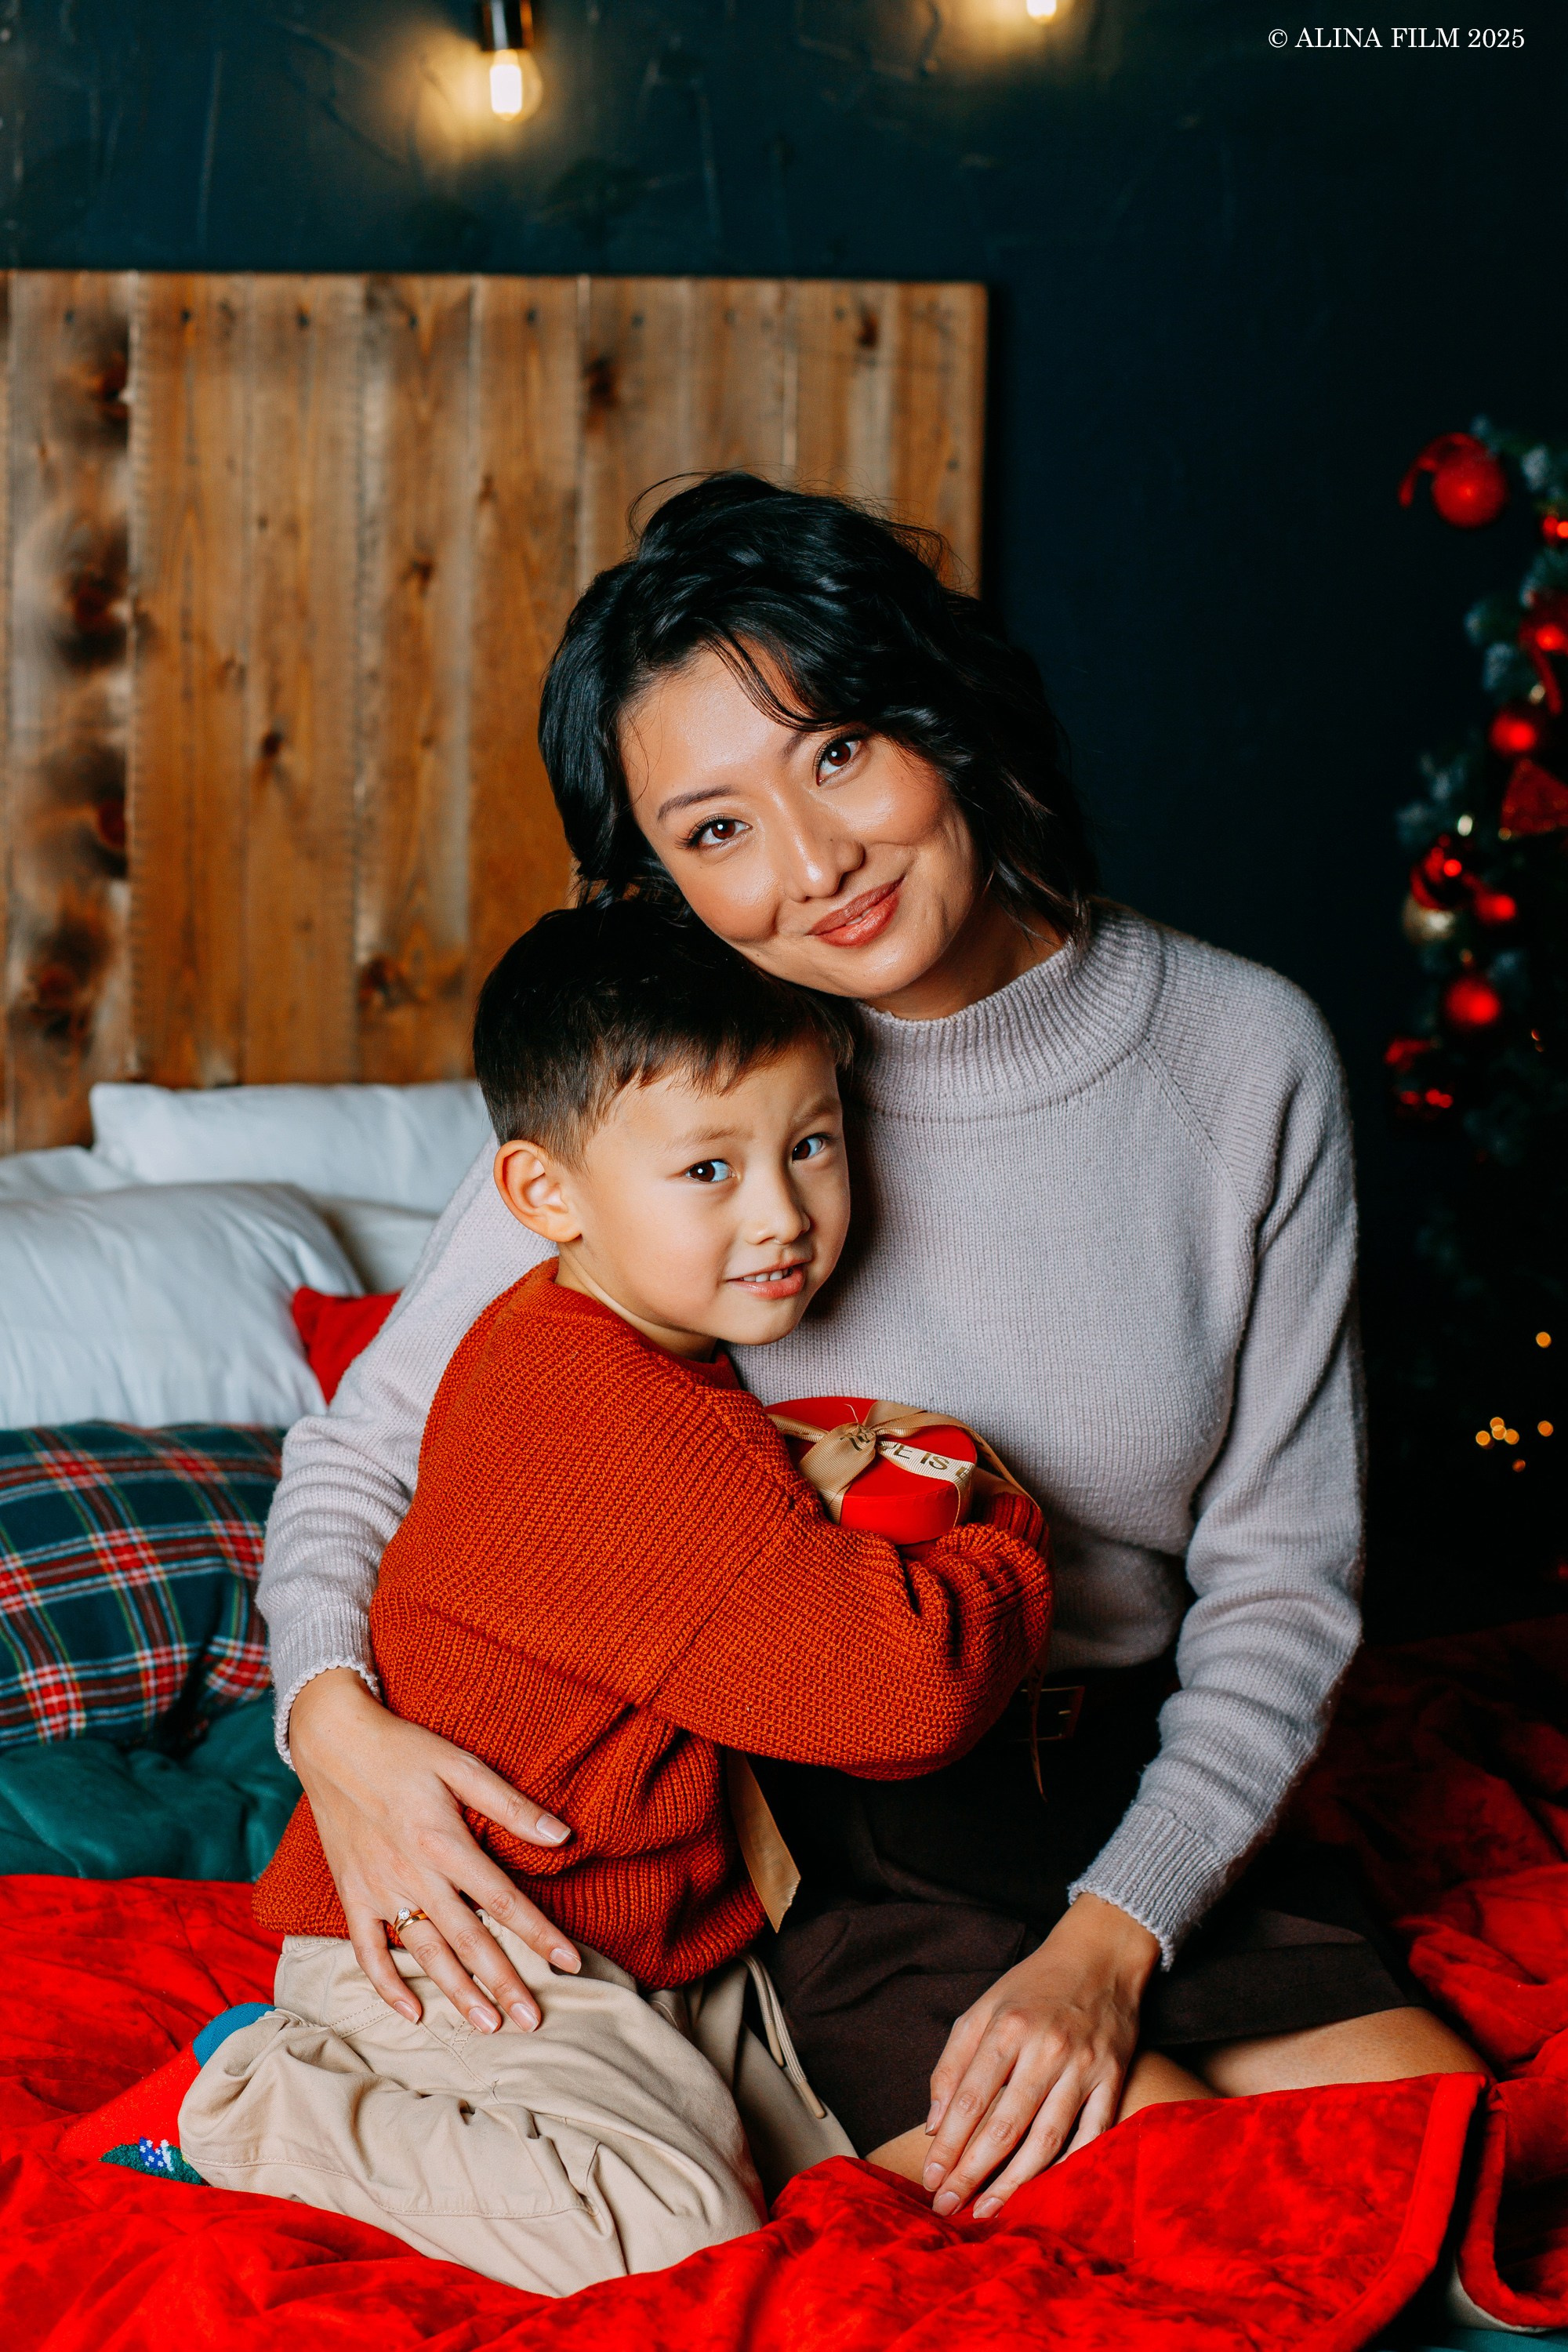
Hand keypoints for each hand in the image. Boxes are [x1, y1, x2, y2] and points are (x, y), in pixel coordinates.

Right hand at [287, 1669, 581, 2035]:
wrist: (333, 1742)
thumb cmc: (405, 1750)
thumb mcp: (462, 1765)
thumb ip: (511, 1805)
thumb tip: (562, 1836)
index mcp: (444, 1842)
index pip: (503, 1901)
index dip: (539, 1934)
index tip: (571, 1964)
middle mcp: (413, 1875)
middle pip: (468, 1940)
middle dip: (503, 1983)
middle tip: (533, 2021)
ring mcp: (378, 1890)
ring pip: (424, 1953)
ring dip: (456, 1993)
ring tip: (487, 2026)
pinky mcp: (351, 1895)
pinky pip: (367, 1951)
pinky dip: (387, 1985)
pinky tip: (413, 2011)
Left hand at [921, 1893, 1159, 2218]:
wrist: (1100, 1957)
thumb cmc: (1033, 1987)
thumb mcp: (983, 2008)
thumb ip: (952, 2062)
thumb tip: (934, 2125)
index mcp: (1007, 2028)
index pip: (969, 2099)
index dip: (947, 2145)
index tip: (930, 2179)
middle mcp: (1046, 2049)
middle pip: (1004, 2126)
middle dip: (972, 2173)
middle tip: (948, 2207)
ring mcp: (1083, 2066)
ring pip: (1046, 2140)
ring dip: (1014, 2183)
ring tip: (988, 2211)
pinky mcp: (1114, 2078)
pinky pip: (1091, 2135)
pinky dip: (1068, 2167)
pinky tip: (1043, 2193)